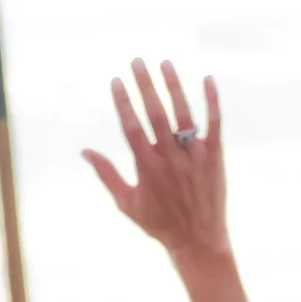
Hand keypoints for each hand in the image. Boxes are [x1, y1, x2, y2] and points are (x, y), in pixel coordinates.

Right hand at [82, 59, 228, 266]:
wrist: (197, 241)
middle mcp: (170, 158)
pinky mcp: (215, 156)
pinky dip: (212, 100)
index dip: (123, 102)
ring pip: (183, 113)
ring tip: (164, 63)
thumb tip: (85, 152)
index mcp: (146, 167)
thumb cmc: (158, 224)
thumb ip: (106, 174)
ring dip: (173, 86)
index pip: (131, 126)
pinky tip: (207, 78)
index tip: (116, 80)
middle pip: (155, 113)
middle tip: (137, 61)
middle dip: (145, 85)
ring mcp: (194, 155)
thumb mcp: (126, 203)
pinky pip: (215, 123)